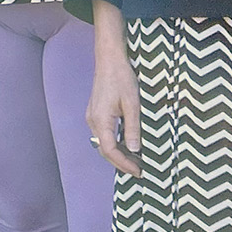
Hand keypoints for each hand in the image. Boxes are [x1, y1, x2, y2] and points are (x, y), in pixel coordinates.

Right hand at [86, 46, 141, 176]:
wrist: (109, 60)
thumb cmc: (121, 78)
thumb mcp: (132, 105)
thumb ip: (132, 129)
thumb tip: (134, 150)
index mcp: (100, 120)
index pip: (109, 150)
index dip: (124, 164)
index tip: (138, 171)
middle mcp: (92, 121)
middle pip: (104, 150)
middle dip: (120, 163)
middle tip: (138, 171)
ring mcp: (92, 117)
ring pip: (103, 143)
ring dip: (118, 154)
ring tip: (135, 161)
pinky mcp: (96, 113)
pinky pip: (103, 134)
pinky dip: (115, 143)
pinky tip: (127, 145)